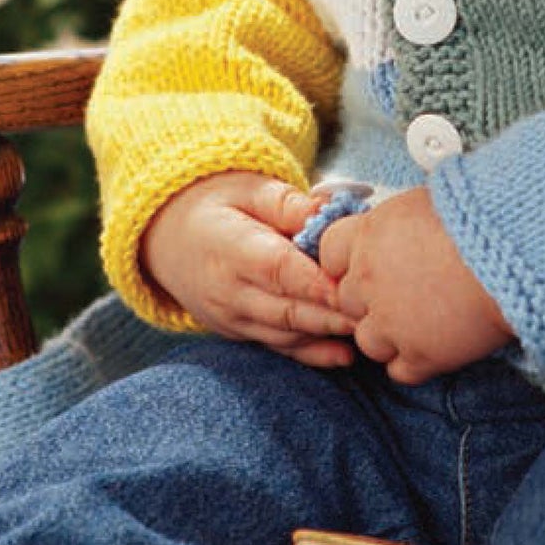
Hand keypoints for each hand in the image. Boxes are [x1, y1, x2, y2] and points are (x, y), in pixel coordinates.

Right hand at [141, 171, 357, 367]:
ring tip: (370, 333)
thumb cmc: (215, 205)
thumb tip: (327, 211)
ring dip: (328, 337)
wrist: (165, 237)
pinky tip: (345, 356)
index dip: (319, 283)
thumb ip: (288, 203)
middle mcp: (228, 291)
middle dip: (334, 315)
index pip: (280, 270)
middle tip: (379, 313)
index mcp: (230, 248)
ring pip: (286, 335)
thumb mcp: (247, 188)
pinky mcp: (237, 332)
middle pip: (288, 310)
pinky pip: (277, 347)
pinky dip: (311, 354)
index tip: (356, 284)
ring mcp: (231, 317)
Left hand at [317, 186, 513, 384]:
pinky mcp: (419, 356)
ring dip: (389, 335)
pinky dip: (414, 362)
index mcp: (366, 236)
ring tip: (423, 321)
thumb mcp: (426, 202)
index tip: (368, 263)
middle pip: (346, 301)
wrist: (516, 256)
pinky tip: (438, 343)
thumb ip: (396, 221)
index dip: (347, 260)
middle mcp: (367, 281)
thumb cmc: (480, 218)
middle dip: (368, 300)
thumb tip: (397, 224)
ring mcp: (390, 323)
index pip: (329, 252)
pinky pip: (398, 370)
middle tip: (404, 294)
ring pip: (367, 340)